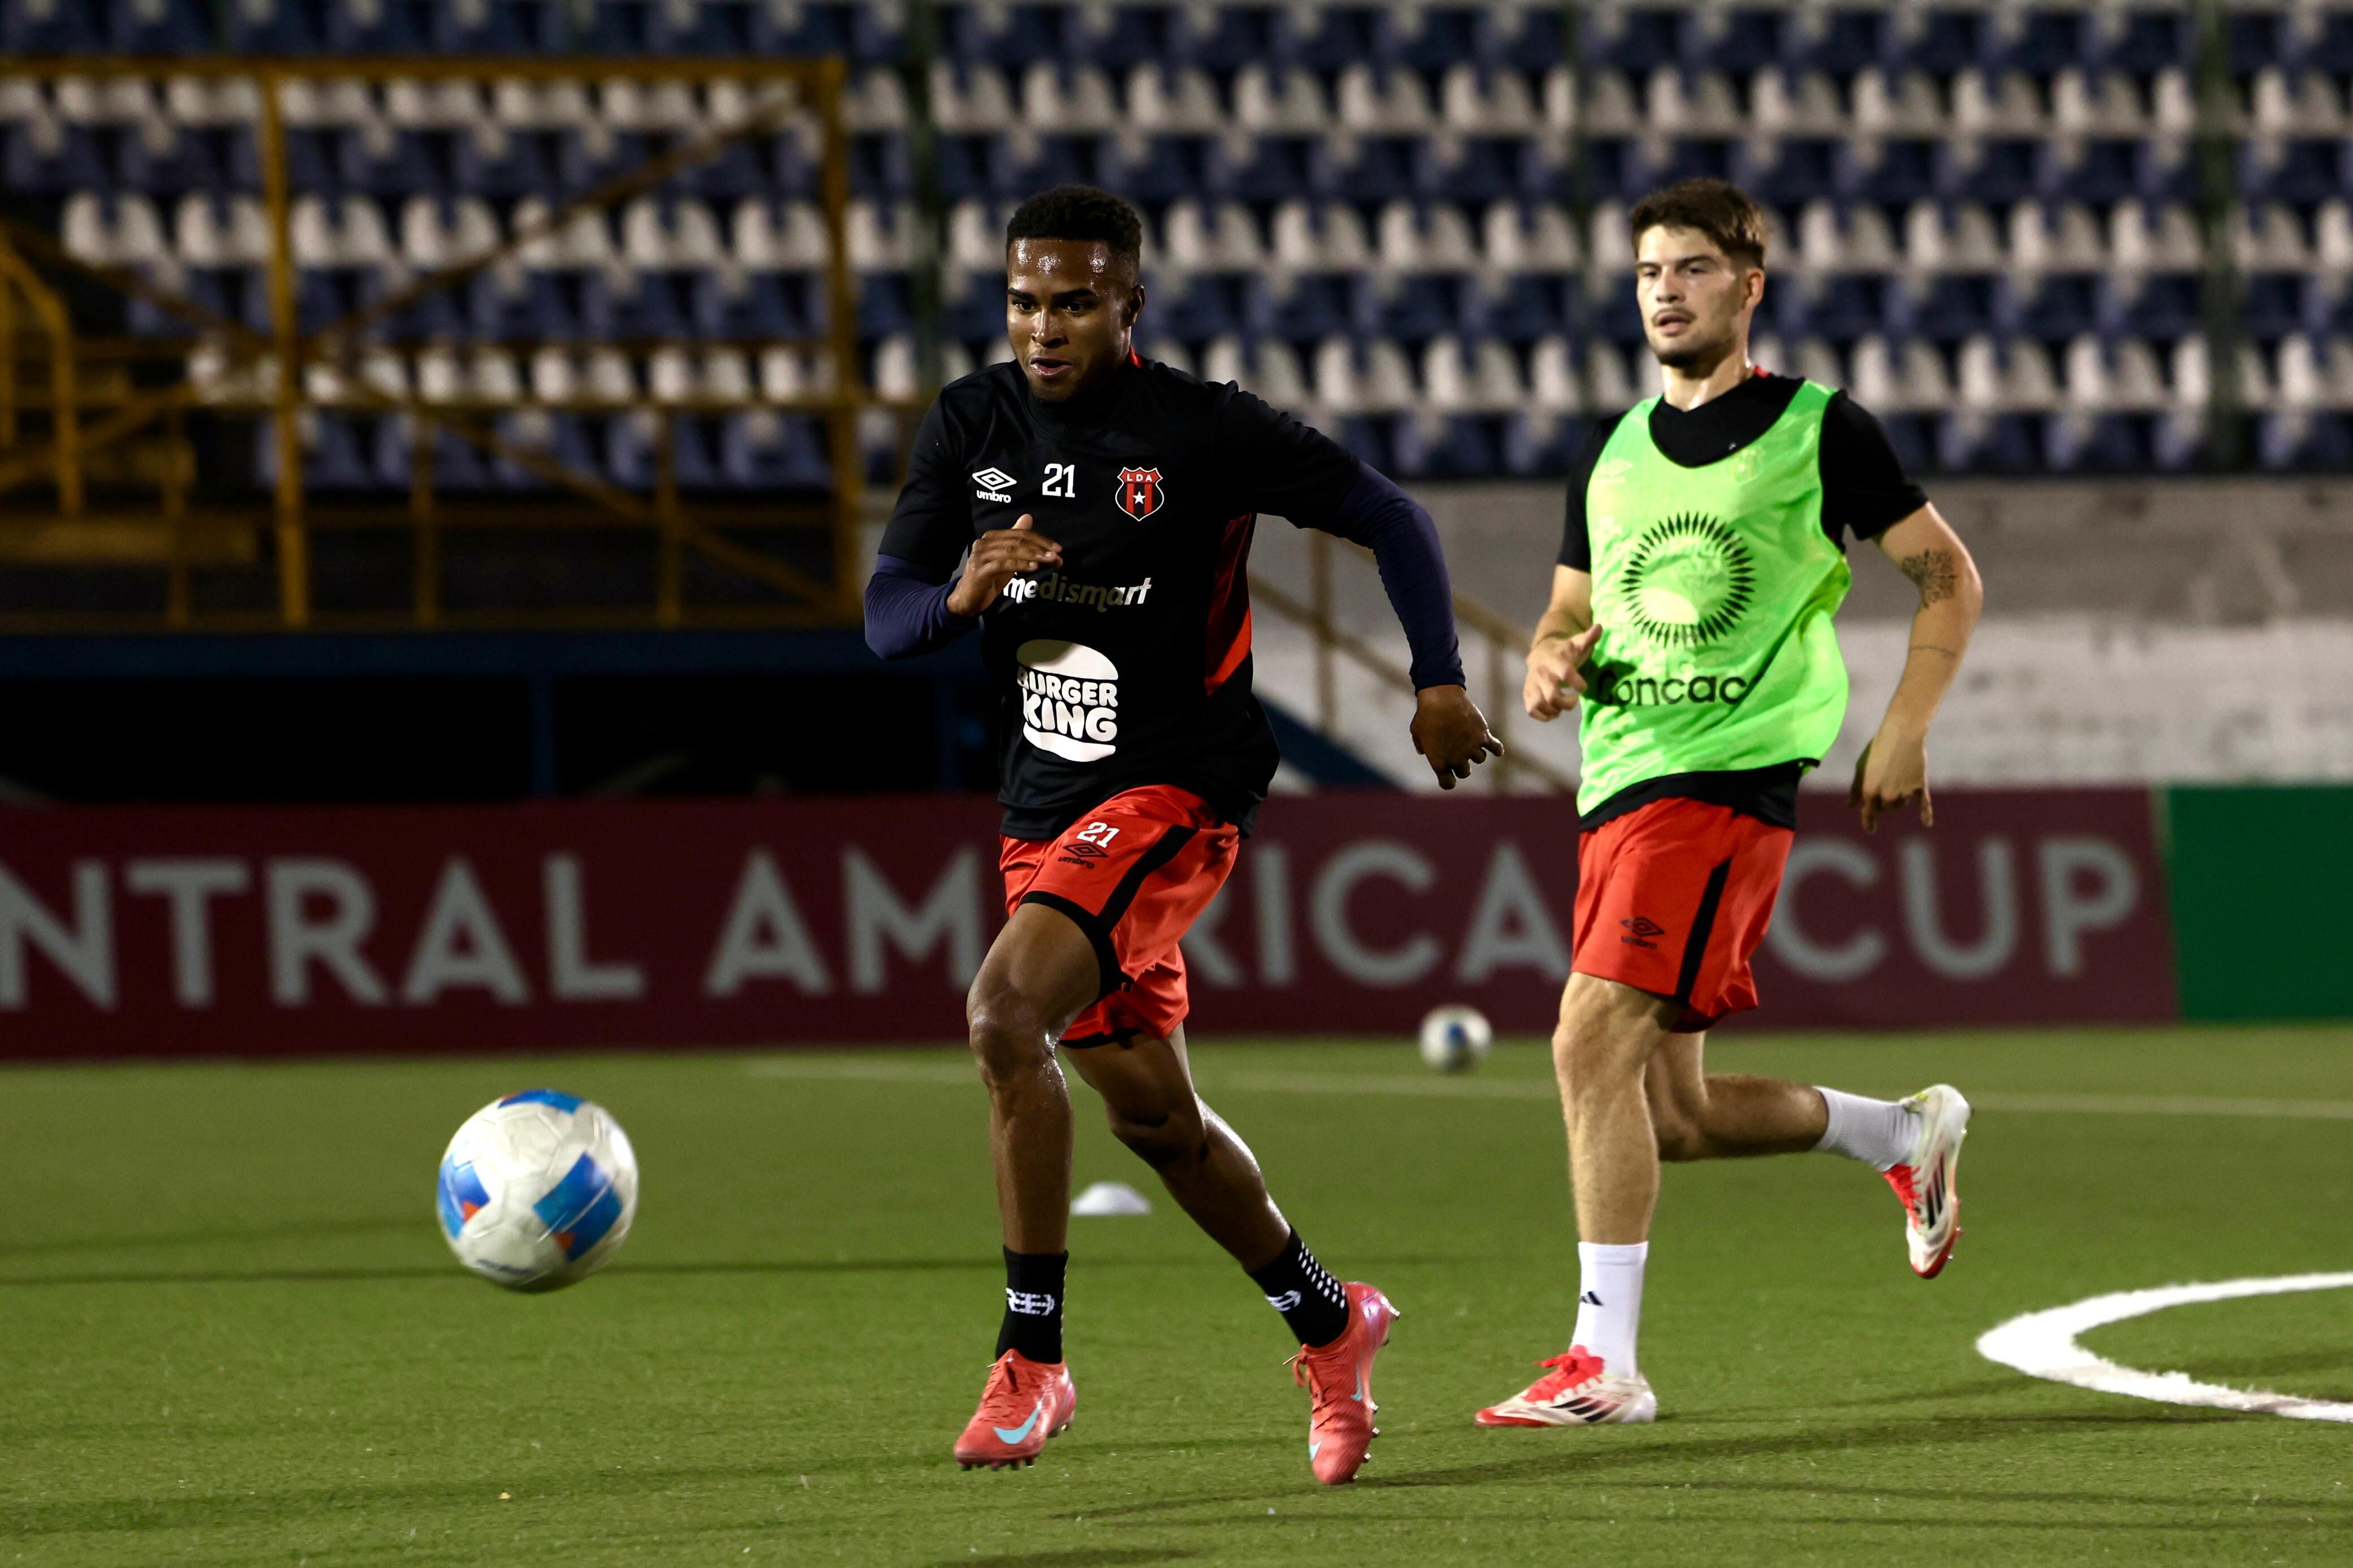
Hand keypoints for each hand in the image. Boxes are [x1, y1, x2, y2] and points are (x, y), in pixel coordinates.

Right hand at [946, 514, 1061, 617]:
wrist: (967, 598)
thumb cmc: (989, 577)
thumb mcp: (1007, 557)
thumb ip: (1017, 540)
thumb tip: (1029, 517)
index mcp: (991, 537)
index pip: (1019, 533)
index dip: (1040, 540)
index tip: (1057, 549)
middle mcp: (984, 543)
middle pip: (1017, 540)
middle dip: (1040, 548)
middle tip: (1057, 555)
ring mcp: (980, 556)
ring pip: (1011, 551)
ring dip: (1033, 555)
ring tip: (1049, 560)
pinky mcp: (980, 570)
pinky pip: (1003, 564)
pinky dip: (1020, 564)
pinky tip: (1034, 567)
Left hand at [1410, 685, 1503, 789]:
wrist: (1442, 699)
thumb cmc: (1426, 715)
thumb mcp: (1416, 731)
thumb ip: (1420, 744)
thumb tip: (1422, 751)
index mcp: (1440, 763)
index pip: (1448, 783)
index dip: (1448, 781)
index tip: (1449, 777)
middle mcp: (1457, 759)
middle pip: (1465, 772)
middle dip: (1462, 766)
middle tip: (1459, 755)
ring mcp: (1472, 748)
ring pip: (1480, 758)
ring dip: (1476, 753)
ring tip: (1470, 742)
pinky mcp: (1483, 736)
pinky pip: (1496, 748)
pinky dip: (1498, 749)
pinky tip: (1496, 748)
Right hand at [1523, 624, 1602, 721]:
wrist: (1540, 653)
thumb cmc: (1564, 651)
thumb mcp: (1576, 643)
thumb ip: (1588, 638)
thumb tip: (1599, 627)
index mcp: (1555, 661)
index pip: (1566, 673)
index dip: (1577, 683)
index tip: (1583, 687)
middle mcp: (1541, 673)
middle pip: (1552, 696)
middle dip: (1567, 703)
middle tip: (1574, 700)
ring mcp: (1532, 685)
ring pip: (1540, 705)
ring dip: (1555, 710)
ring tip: (1562, 707)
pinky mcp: (1527, 694)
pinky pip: (1531, 710)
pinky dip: (1544, 715)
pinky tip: (1554, 711)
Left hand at [1848, 724, 1932, 832]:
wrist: (1901, 734)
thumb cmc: (1877, 748)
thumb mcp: (1861, 767)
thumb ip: (1856, 789)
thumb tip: (1849, 806)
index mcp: (1870, 792)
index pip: (1869, 813)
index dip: (1869, 822)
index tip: (1870, 830)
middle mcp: (1887, 795)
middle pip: (1886, 808)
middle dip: (1883, 801)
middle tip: (1884, 782)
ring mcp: (1905, 792)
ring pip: (1901, 805)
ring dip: (1898, 799)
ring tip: (1896, 778)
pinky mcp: (1920, 786)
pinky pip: (1924, 805)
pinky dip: (1926, 814)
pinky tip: (1927, 823)